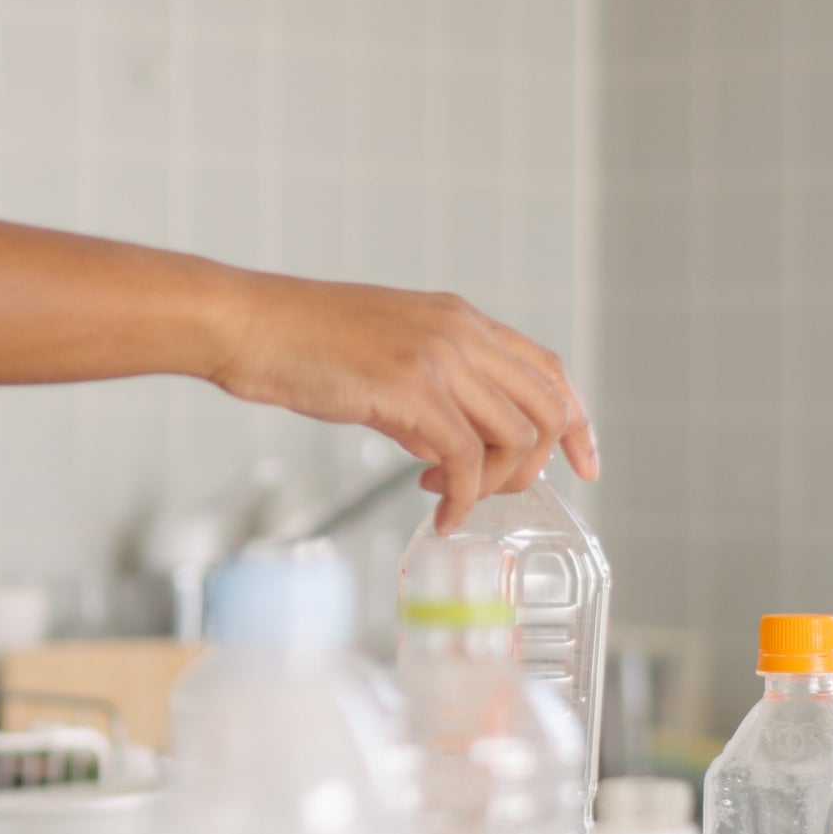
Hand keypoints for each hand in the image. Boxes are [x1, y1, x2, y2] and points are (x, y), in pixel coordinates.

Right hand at [207, 273, 597, 530]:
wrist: (248, 323)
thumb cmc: (300, 344)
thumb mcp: (384, 362)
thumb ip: (428, 398)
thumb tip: (449, 453)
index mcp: (460, 319)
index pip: (548, 368)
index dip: (577, 421)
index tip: (584, 465)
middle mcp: (461, 332)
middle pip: (547, 407)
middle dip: (536, 466)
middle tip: (494, 494)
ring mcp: (439, 357)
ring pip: (516, 436)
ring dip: (493, 483)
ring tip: (447, 498)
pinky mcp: (410, 388)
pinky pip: (465, 460)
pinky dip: (463, 499)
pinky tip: (437, 513)